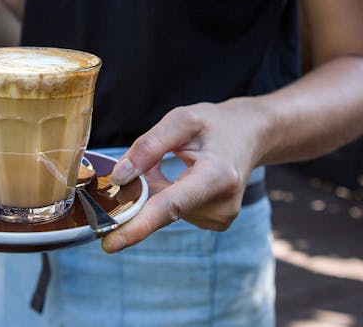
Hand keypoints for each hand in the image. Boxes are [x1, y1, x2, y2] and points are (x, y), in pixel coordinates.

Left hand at [101, 98, 268, 252]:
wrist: (251, 134)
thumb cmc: (215, 124)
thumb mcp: (182, 120)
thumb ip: (149, 146)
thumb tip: (119, 177)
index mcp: (217, 175)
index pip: (172, 205)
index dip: (139, 225)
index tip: (111, 243)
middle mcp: (223, 204)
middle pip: (164, 210)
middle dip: (143, 195)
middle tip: (148, 165)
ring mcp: (221, 217)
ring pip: (167, 211)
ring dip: (159, 190)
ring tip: (184, 160)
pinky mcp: (216, 222)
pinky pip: (176, 212)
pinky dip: (170, 195)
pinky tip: (186, 175)